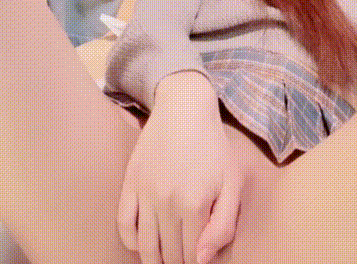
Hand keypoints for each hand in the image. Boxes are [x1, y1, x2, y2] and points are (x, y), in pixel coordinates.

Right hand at [117, 73, 244, 263]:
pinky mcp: (130, 181)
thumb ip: (223, 225)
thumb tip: (201, 258)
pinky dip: (131, 242)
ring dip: (155, 260)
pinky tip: (142, 244)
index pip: (192, 257)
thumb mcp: (233, 183)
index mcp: (194, 204)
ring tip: (165, 260)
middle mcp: (166, 202)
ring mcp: (145, 192)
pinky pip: (123, 224)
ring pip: (145, 246)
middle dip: (178, 263)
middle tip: (183, 259)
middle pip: (169, 255)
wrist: (184, 107)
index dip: (196, 262)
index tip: (199, 258)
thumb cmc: (213, 146)